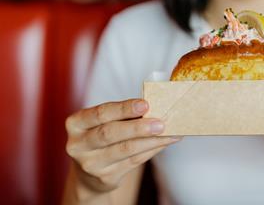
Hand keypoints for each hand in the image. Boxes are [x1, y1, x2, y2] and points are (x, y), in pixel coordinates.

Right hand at [65, 99, 180, 193]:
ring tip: (169, 132)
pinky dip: (152, 149)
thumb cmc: (102, 137)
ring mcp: (90, 164)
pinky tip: (165, 142)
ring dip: (151, 140)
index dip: (123, 109)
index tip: (145, 104)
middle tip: (160, 123)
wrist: (90, 172)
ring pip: (125, 150)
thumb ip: (123, 115)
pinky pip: (134, 161)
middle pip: (110, 133)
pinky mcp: (105, 177)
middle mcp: (78, 145)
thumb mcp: (103, 123)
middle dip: (138, 127)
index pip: (100, 113)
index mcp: (76, 124)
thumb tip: (157, 106)